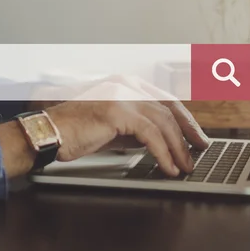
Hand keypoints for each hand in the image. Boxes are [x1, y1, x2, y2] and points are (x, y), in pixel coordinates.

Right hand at [45, 98, 209, 176]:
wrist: (50, 133)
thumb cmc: (75, 132)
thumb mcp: (113, 128)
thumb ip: (135, 128)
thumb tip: (159, 141)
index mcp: (125, 84)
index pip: (163, 100)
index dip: (183, 119)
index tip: (195, 136)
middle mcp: (126, 85)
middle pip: (168, 107)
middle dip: (188, 131)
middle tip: (199, 150)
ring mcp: (122, 95)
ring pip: (162, 122)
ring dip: (177, 147)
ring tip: (184, 165)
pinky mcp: (117, 111)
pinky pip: (150, 134)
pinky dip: (163, 152)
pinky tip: (167, 166)